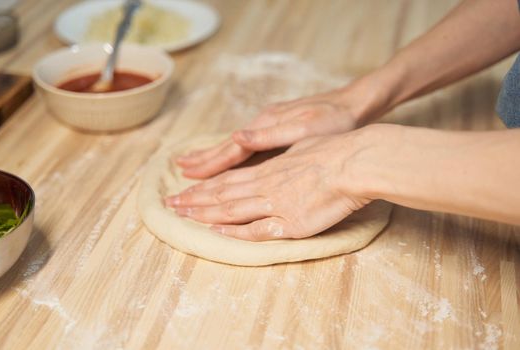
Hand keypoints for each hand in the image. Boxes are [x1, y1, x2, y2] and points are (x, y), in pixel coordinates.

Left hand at [166, 131, 374, 240]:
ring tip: (182, 217)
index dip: (203, 185)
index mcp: (267, 168)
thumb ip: (269, 145)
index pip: (227, 178)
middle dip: (193, 200)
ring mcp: (276, 204)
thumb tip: (243, 138)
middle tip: (170, 205)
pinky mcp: (290, 223)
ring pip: (231, 211)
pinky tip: (217, 233)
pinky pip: (257, 230)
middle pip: (222, 194)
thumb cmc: (331, 148)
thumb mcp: (296, 139)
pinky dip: (235, 232)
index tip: (184, 190)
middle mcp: (265, 185)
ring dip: (204, 214)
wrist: (354, 162)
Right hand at [176, 88, 368, 178]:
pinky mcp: (277, 128)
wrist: (354, 104)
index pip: (230, 150)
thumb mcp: (305, 130)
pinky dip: (230, 153)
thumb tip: (236, 136)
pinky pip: (245, 145)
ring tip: (190, 163)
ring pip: (233, 146)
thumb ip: (270, 135)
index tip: (187, 174)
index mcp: (266, 128)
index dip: (209, 164)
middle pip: (226, 147)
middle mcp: (262, 125)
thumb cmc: (334, 122)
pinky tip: (227, 156)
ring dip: (211, 156)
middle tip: (178, 170)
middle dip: (202, 161)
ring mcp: (268, 126)